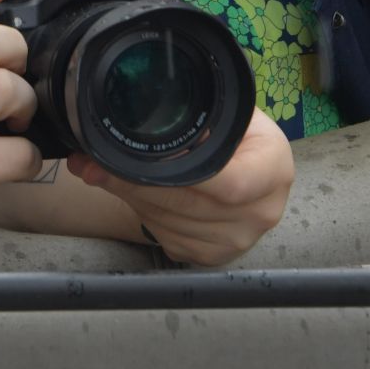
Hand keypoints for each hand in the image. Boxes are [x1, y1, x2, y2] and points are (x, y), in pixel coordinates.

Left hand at [67, 108, 292, 266]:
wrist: (250, 163)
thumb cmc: (236, 133)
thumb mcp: (226, 112)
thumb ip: (190, 112)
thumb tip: (128, 117)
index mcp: (273, 169)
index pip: (230, 183)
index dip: (181, 175)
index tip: (140, 159)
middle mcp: (262, 211)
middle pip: (190, 205)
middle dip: (135, 183)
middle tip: (96, 165)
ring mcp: (240, 240)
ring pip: (172, 224)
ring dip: (133, 199)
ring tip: (109, 175)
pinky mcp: (215, 256)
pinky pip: (170, 240)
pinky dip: (145, 217)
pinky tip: (137, 195)